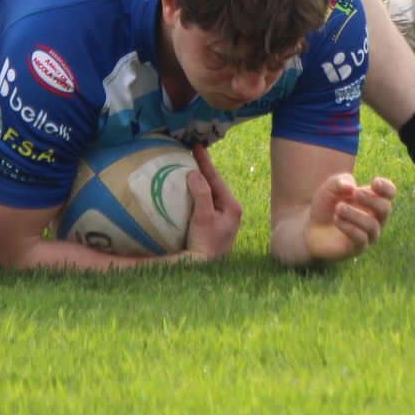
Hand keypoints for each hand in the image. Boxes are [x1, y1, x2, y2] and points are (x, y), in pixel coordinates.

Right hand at [182, 144, 243, 262]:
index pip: (216, 178)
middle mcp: (228, 210)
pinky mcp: (212, 225)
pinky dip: (194, 193)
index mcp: (231, 206)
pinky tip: (183, 190)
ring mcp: (220, 218)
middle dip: (202, 168)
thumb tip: (194, 173)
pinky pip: (202, 202)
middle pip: (212, 183)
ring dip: (198, 181)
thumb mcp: (203, 219)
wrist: (206, 270)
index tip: (196, 145)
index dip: (205, 161)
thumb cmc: (206, 246)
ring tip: (186, 166)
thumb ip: (201, 195)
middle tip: (190, 152)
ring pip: (207, 193)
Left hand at [303, 173, 396, 263]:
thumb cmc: (326, 206)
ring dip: (355, 214)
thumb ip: (339, 182)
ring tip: (338, 208)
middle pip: (385, 209)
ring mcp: (368, 234)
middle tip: (355, 194)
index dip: (386, 188)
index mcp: (372, 199)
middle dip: (371, 199)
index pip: (389, 193)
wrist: (311, 229)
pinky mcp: (358, 248)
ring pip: (372, 225)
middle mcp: (375, 217)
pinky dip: (349, 227)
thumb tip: (351, 187)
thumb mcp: (329, 188)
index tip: (374, 182)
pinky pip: (361, 239)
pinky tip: (337, 220)